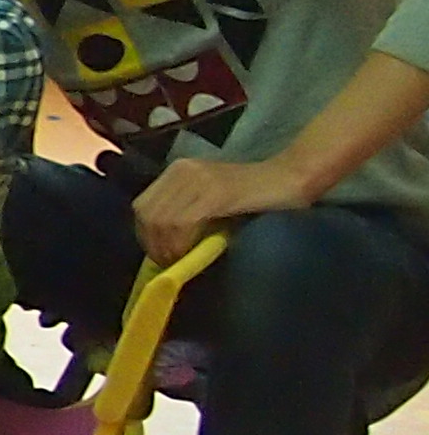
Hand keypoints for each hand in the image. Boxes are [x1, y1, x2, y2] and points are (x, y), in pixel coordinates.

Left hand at [132, 156, 307, 263]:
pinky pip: (183, 221)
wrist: (291, 178)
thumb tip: (162, 245)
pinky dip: (182, 242)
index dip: (146, 235)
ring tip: (183, 260)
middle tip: (171, 262)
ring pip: (161, 220)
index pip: (142, 206)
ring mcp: (198, 179)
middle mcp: (183, 171)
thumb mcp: (211, 200)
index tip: (161, 255)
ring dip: (168, 246)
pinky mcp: (215, 192)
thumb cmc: (256, 196)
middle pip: (147, 214)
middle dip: (154, 244)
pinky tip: (192, 252)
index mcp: (178, 171)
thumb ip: (186, 213)